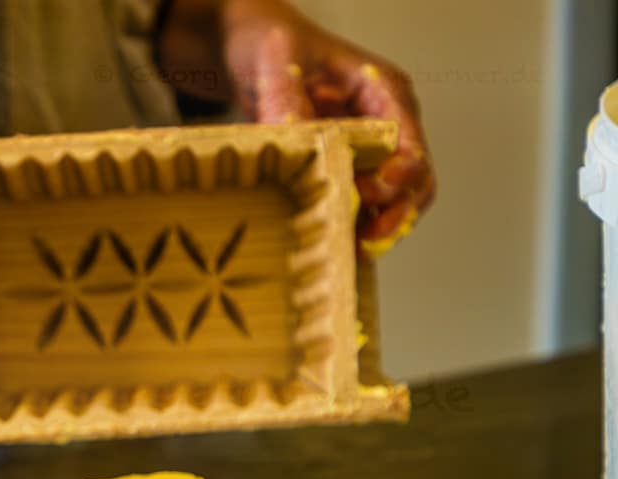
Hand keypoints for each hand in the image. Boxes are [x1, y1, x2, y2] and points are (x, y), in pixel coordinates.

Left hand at [162, 0, 434, 257]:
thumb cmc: (272, 42)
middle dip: (397, 214)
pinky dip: (354, 224)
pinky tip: (335, 243)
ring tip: (351, 250)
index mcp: (382, 91)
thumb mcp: (276, 60)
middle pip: (414, 180)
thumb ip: (285, 97)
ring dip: (378, 227)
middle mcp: (385, 122)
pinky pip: (362, 204)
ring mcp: (367, 148)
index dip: (399, 176)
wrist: (250, 47)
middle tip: (365, 240)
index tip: (369, 194)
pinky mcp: (343, 166)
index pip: (411, 143)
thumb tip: (292, 138)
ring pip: (393, 199)